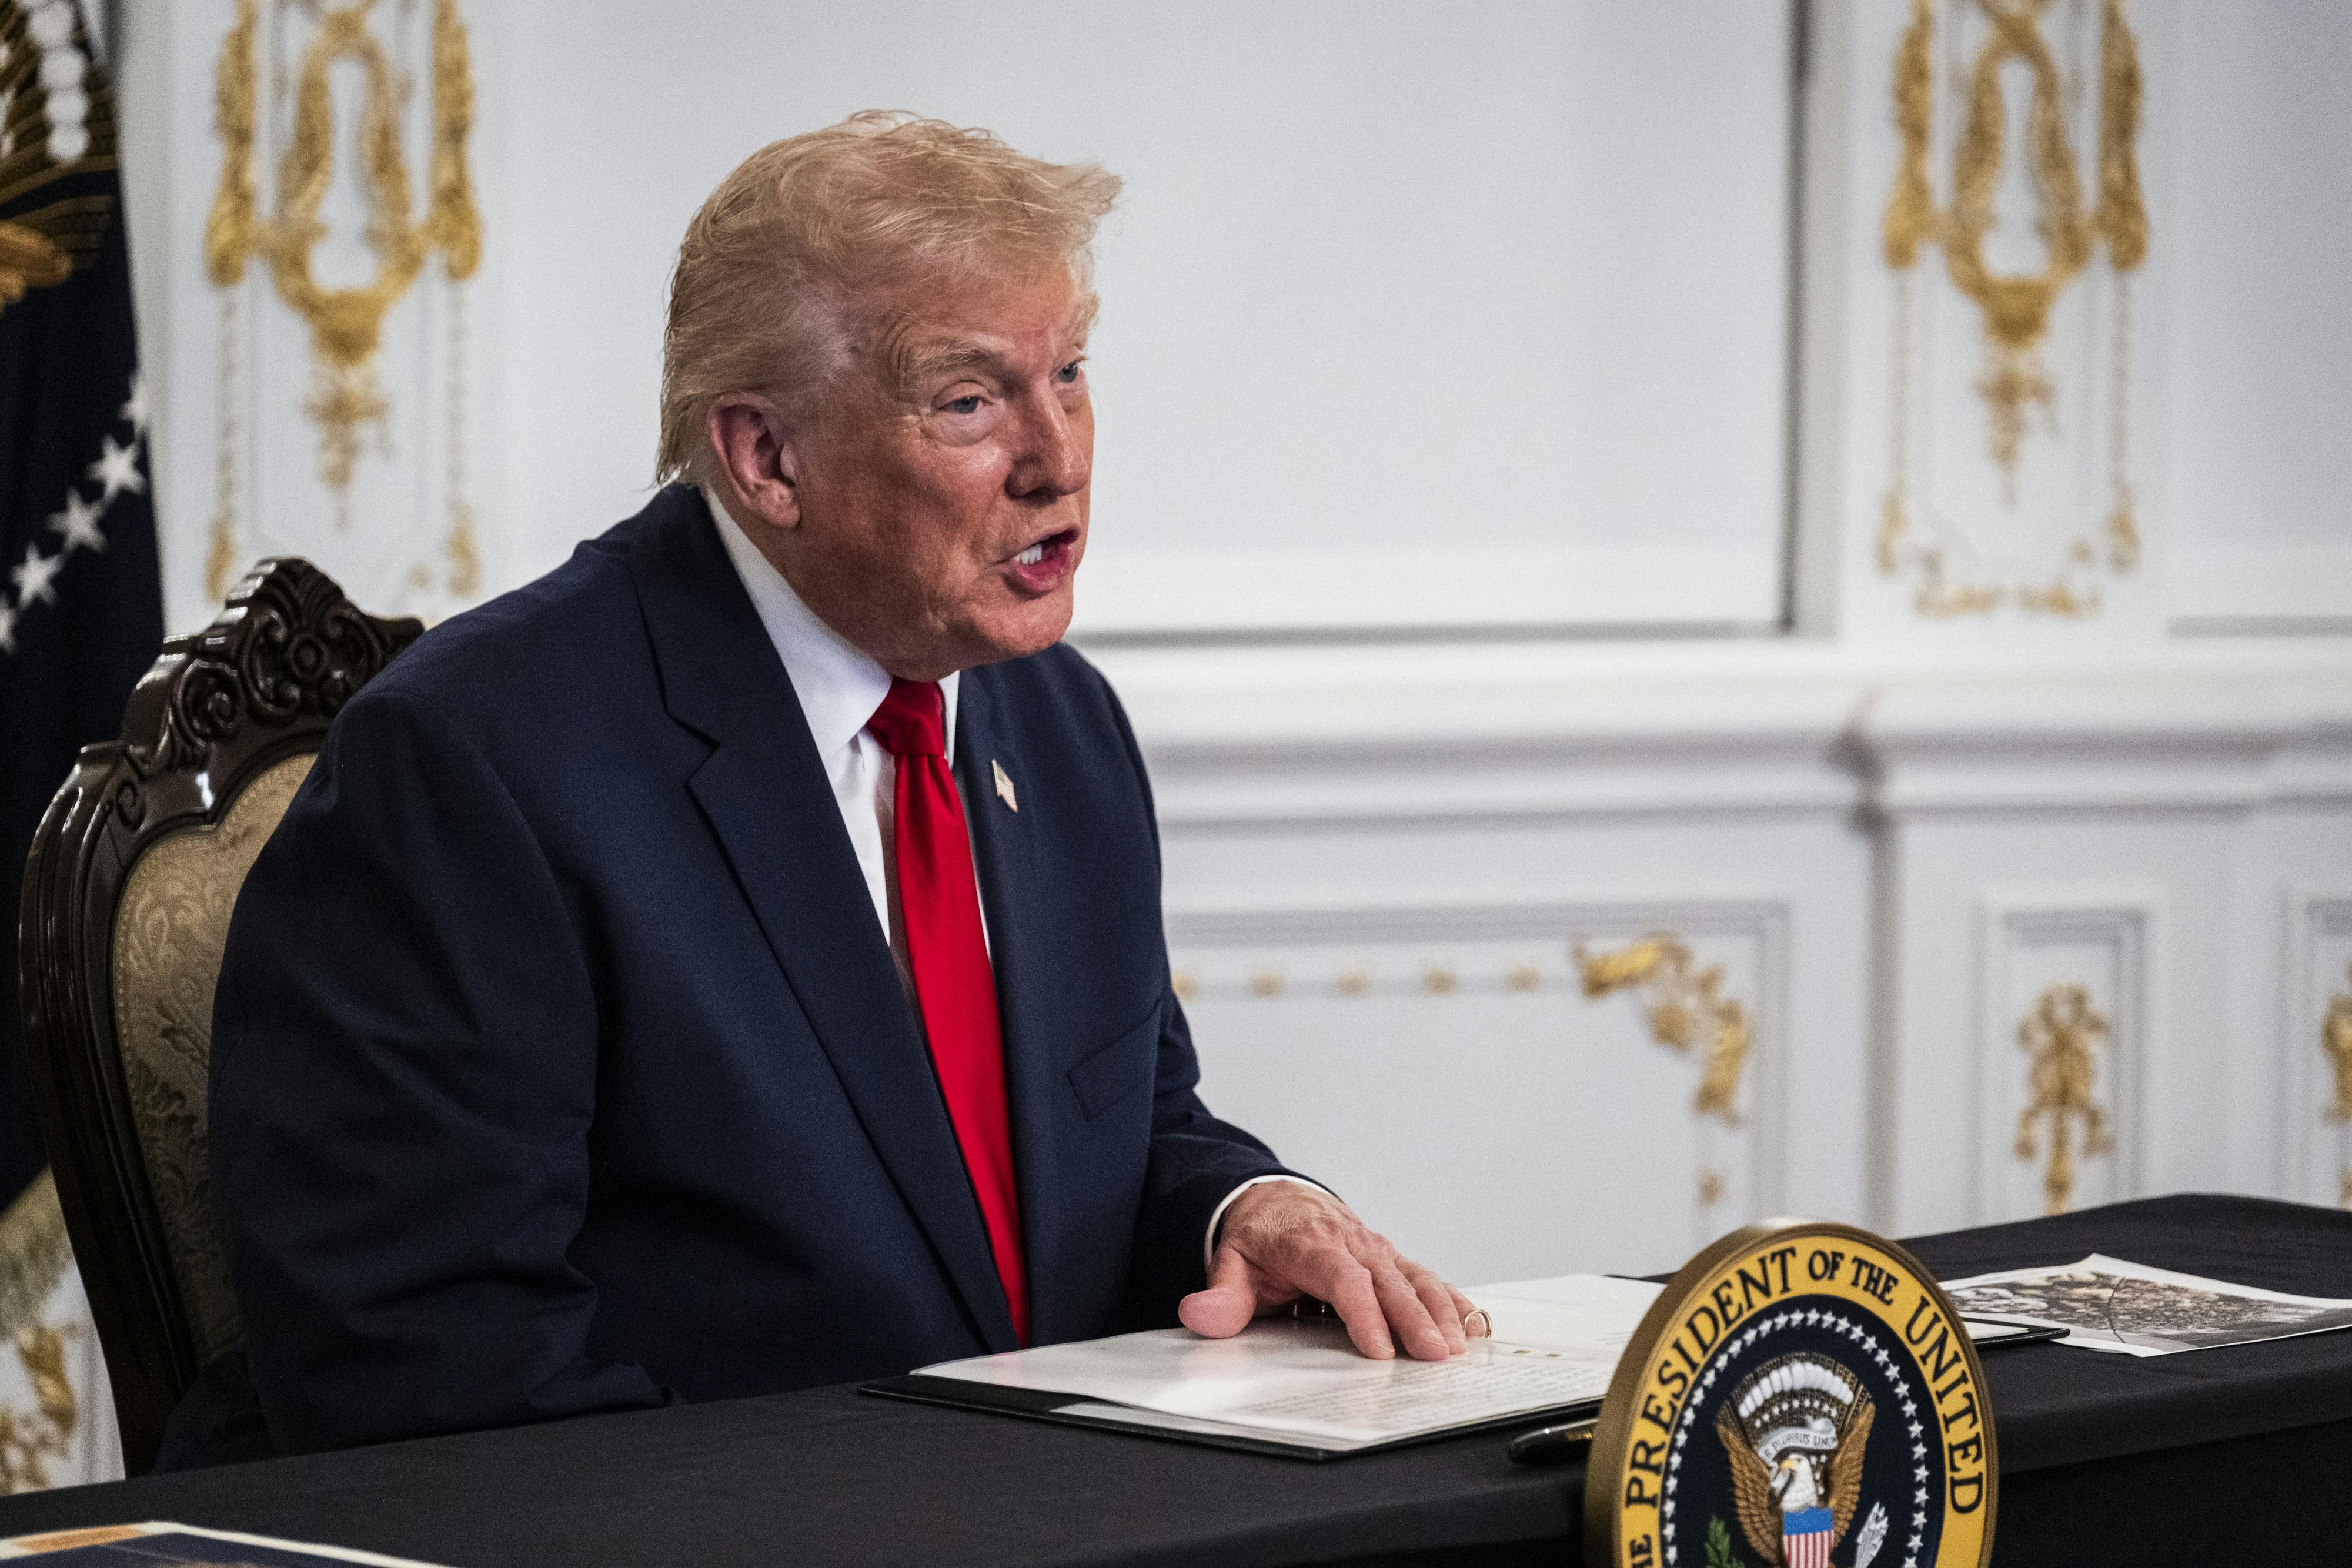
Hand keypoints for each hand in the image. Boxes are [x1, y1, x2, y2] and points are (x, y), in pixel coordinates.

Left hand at [1177, 1182, 1484, 1360]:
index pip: (1342, 1279)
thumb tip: (1199, 1315)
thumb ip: (1220, 1294)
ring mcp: (1376, 1249)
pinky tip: (1470, 1323)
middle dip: (1414, 1320)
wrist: (1275, 1198)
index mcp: (1311, 1245)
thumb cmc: (1258, 1235)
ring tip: (1456, 1347)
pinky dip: (1450, 1298)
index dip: (1362, 1313)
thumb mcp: (1229, 1260)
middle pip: (1388, 1283)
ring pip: (1414, 1278)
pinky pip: (1425, 1276)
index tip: (1378, 1348)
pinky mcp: (1390, 1257)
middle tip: (1434, 1356)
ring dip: (1439, 1311)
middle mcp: (1351, 1243)